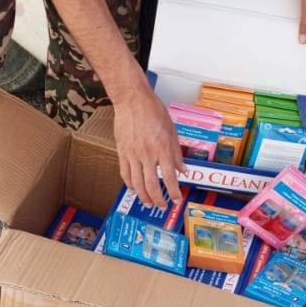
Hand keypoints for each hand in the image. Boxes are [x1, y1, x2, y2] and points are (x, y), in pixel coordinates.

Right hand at [113, 83, 184, 208]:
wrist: (132, 100)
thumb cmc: (154, 112)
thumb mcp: (172, 132)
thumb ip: (177, 154)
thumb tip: (183, 171)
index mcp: (163, 149)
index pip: (169, 178)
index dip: (174, 193)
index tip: (177, 200)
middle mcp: (148, 155)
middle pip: (152, 185)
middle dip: (158, 199)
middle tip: (162, 206)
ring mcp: (133, 155)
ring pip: (137, 184)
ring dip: (143, 197)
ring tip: (148, 203)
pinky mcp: (122, 152)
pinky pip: (125, 174)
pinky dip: (130, 185)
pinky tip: (135, 189)